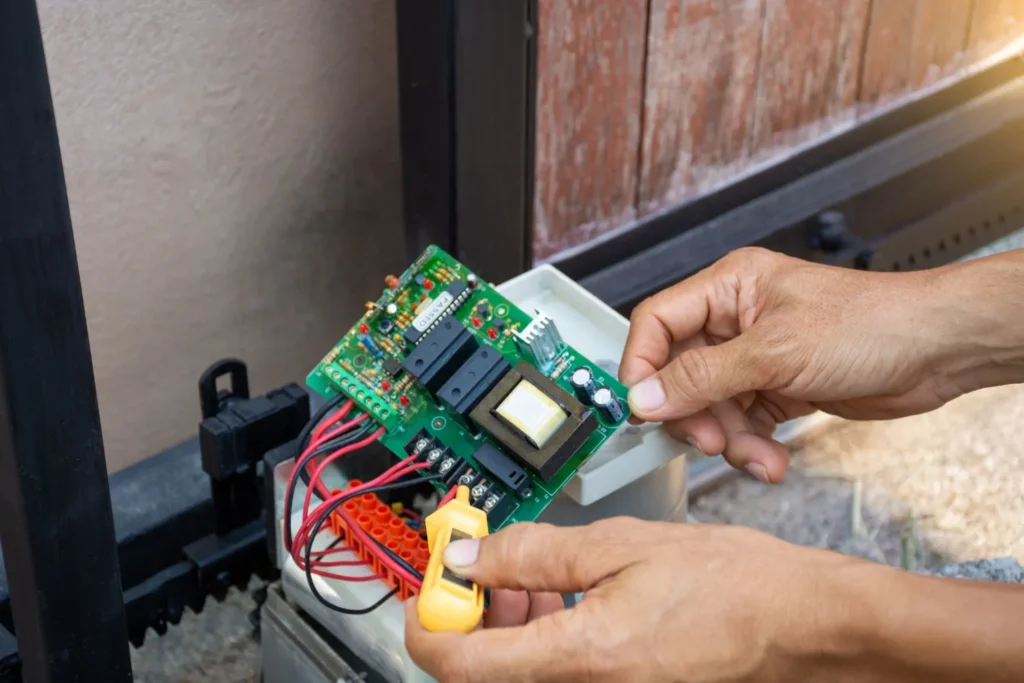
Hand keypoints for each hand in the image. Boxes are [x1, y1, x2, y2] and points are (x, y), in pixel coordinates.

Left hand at [404, 517, 875, 682]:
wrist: (799, 623)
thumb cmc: (733, 586)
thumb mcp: (623, 545)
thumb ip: (534, 554)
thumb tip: (470, 554)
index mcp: (580, 656)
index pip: (456, 662)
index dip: (426, 618)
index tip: (432, 577)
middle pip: (481, 668)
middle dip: (470, 610)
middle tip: (484, 559)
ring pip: (516, 669)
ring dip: (504, 619)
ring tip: (528, 570)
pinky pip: (554, 671)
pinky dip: (540, 633)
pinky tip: (558, 594)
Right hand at [620, 247, 1023, 481]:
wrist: (938, 351)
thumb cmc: (874, 322)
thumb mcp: (774, 352)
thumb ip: (702, 377)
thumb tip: (646, 397)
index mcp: (728, 287)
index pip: (658, 323)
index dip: (642, 366)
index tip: (641, 407)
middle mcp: (737, 320)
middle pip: (681, 374)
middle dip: (695, 415)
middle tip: (710, 439)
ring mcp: (757, 357)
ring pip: (712, 407)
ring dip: (731, 440)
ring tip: (757, 456)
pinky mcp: (778, 388)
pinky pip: (743, 424)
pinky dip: (753, 446)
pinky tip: (771, 458)